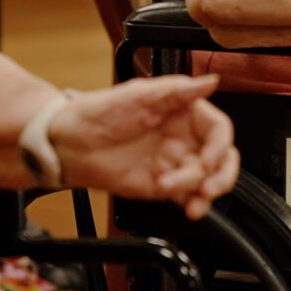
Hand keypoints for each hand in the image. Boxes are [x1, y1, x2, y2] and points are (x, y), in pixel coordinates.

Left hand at [50, 74, 240, 219]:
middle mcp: (183, 138)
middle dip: (222, 176)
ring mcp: (174, 163)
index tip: (208, 158)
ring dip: (204, 193)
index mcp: (183, 112)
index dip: (219, 146)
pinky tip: (189, 208)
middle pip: (222, 158)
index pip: (219, 129)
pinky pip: (188, 197)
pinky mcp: (163, 186)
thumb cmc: (98, 113)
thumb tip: (210, 82)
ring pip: (207, 180)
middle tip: (208, 188)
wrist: (69, 145)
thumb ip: (178, 91)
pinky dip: (194, 205)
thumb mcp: (139, 95)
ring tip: (188, 200)